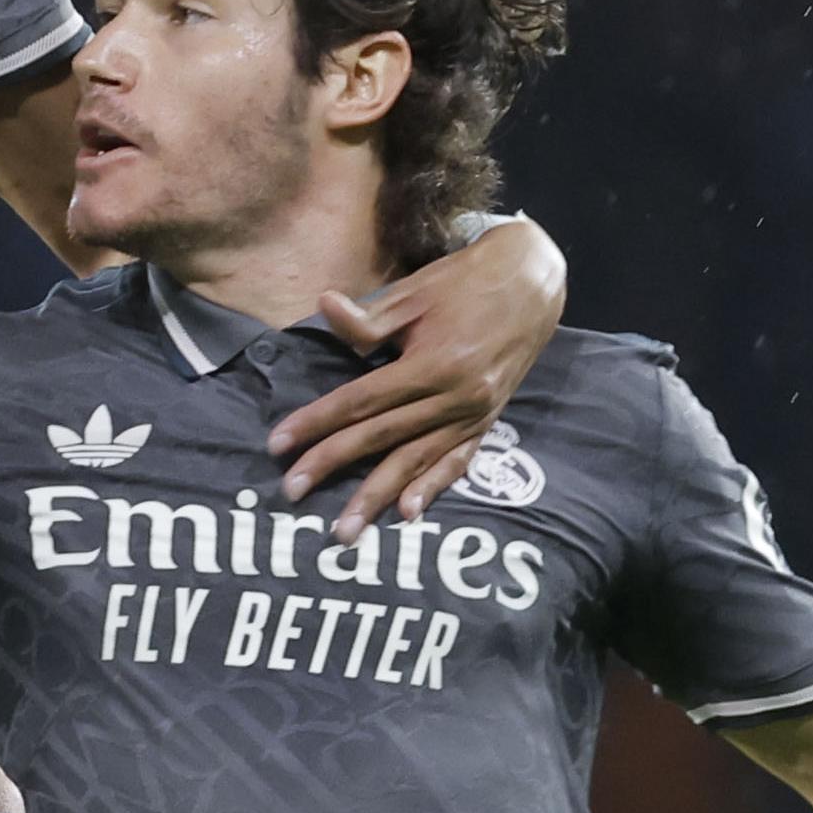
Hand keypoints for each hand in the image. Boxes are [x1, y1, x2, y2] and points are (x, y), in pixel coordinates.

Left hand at [271, 216, 569, 523]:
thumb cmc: (467, 281)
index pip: (361, 401)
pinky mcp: (488, 422)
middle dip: (333, 465)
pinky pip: (457, 462)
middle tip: (291, 492)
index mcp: (433, 363)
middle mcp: (455, 397)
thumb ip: (370, 316)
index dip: (317, 422)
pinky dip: (432, 488)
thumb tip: (324, 309)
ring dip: (377, 497)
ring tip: (345, 531)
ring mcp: (475, 414)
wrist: (533, 282)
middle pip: (382, 437)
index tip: (279, 443)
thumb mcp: (415, 291)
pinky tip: (407, 513)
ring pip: (416, 461)